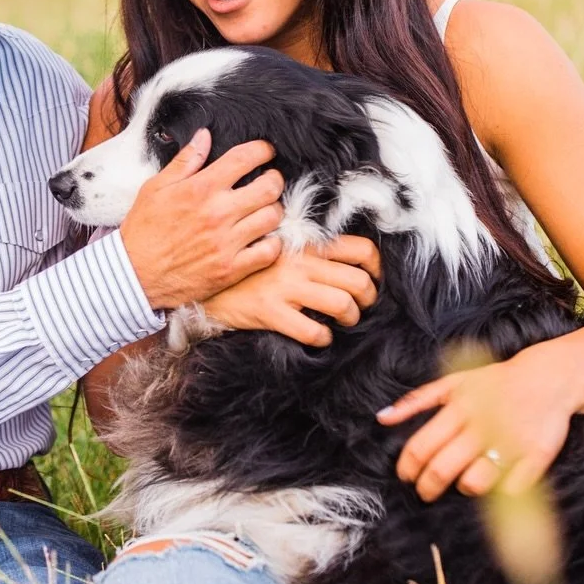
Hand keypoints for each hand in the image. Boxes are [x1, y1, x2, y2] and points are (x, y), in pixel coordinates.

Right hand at [120, 130, 285, 309]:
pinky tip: (263, 239)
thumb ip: (185, 162)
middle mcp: (218, 213)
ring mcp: (226, 243)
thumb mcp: (155, 188)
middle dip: (274, 179)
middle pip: (269, 187)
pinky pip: (268, 252)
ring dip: (273, 210)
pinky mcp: (230, 269)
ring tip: (264, 210)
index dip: (263, 150)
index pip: (244, 159)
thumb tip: (205, 136)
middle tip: (269, 181)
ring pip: (272, 217)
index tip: (266, 151)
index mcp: (200, 189)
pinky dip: (272, 243)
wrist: (134, 275)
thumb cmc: (143, 230)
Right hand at [205, 236, 381, 345]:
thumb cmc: (248, 270)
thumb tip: (344, 264)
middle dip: (369, 298)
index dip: (377, 268)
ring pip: (342, 304)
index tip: (374, 281)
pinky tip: (318, 338)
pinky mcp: (271, 312)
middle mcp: (300, 263)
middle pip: (358, 280)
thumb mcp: (280, 248)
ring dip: (351, 318)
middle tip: (361, 307)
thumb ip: (310, 251)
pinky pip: (312, 331)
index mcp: (306, 244)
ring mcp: (286, 288)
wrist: (206, 284)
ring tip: (343, 322)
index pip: (361, 249)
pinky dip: (323, 339)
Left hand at [377, 349, 583, 500]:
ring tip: (464, 483)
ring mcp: (510, 441)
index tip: (407, 478)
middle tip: (426, 492)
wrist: (551, 377)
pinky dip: (502, 490)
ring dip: (464, 488)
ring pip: (474, 482)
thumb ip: (418, 400)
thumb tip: (382, 418)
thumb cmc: (497, 383)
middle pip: (442, 469)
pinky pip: (511, 487)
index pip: (422, 447)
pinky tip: (500, 480)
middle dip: (428, 487)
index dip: (409, 468)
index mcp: (459, 408)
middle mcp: (482, 425)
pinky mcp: (536, 455)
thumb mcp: (455, 382)